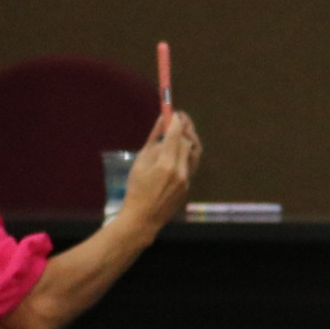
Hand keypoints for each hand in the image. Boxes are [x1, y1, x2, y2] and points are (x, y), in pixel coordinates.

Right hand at [119, 110, 201, 229]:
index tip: (175, 113)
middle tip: (180, 117)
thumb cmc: (136, 187)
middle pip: (187, 143)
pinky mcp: (189, 185)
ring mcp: (187, 179)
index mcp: (165, 165)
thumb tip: (161, 121)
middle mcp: (180, 171)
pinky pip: (191, 164)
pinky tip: (181, 146)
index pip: (175, 137)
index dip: (176, 123)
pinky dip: (187, 153)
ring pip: (193, 154)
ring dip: (189, 139)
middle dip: (185, 129)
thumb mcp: (140, 162)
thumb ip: (153, 141)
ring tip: (183, 128)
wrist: (144, 216)